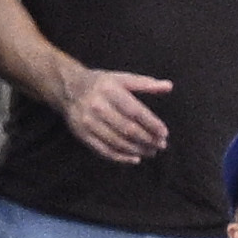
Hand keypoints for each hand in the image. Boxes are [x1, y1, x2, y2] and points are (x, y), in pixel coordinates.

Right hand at [57, 66, 174, 163]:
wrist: (69, 89)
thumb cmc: (102, 84)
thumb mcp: (122, 78)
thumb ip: (145, 83)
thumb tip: (169, 86)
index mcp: (110, 91)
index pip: (135, 111)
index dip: (151, 124)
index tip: (164, 133)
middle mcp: (98, 107)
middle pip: (127, 129)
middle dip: (147, 139)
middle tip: (161, 145)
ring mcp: (89, 123)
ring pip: (117, 142)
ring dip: (137, 150)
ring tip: (151, 152)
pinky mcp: (83, 135)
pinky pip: (104, 150)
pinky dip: (121, 157)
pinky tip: (135, 159)